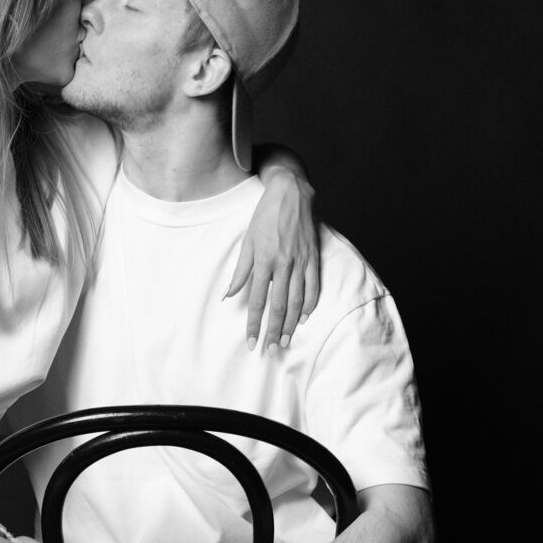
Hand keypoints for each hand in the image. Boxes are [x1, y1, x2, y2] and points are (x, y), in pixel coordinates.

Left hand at [227, 169, 320, 352]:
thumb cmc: (264, 215)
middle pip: (279, 306)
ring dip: (292, 324)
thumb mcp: (247, 240)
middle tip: (271, 350)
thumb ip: (240, 271)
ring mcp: (301, 261)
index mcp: (263, 260)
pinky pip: (313, 286)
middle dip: (274, 331)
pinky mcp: (314, 257)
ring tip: (287, 341)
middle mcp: (283, 263)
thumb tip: (228, 295)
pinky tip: (306, 318)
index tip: (252, 342)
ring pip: (297, 300)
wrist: (290, 192)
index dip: (254, 324)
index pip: (257, 301)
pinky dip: (310, 304)